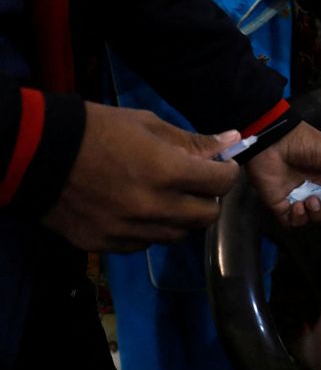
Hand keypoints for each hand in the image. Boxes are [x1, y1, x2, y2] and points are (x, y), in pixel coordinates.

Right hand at [42, 102, 241, 252]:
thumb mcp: (148, 125)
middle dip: (209, 199)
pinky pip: (146, 244)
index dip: (227, 173)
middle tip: (197, 185)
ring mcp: (131, 231)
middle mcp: (155, 208)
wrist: (38, 154)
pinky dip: (151, 230)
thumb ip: (193, 141)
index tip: (222, 167)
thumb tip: (233, 140)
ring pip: (178, 235)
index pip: (222, 184)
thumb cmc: (98, 130)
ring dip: (182, 217)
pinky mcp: (109, 245)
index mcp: (168, 172)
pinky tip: (139, 211)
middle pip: (206, 217)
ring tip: (167, 197)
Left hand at [245, 122, 320, 228]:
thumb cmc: (307, 143)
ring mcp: (300, 198)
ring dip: (318, 213)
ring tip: (312, 200)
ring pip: (316, 218)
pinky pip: (294, 222)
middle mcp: (318, 190)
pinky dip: (299, 218)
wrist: (274, 141)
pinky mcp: (282, 205)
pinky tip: (299, 205)